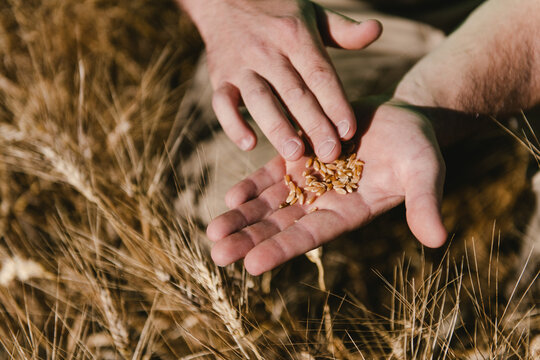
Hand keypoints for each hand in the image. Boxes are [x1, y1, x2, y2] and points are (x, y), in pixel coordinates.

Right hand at [180, 0, 381, 161]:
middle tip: (331, 154)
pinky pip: (222, 102)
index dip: (335, 103)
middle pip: (294, 92)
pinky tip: (248, 144)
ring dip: (277, 127)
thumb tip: (377, 30)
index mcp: (295, 36)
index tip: (349, 131)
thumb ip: (344, 30)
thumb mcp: (313, 15)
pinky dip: (232, 124)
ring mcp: (241, 65)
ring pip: (260, 99)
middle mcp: (268, 50)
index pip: (320, 74)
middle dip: (314, 125)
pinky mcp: (219, 77)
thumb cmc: (279, 13)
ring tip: (295, 153)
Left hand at [206, 102, 447, 274]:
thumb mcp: (425, 171)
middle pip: (281, 225)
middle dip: (250, 240)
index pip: (310, 236)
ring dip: (242, 217)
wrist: (402, 117)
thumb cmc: (418, 147)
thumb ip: (425, 202)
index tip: (252, 266)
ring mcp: (309, 180)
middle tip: (218, 255)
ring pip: (270, 203)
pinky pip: (271, 174)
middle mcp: (324, 202)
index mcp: (349, 212)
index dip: (282, 249)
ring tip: (212, 231)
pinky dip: (252, 186)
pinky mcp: (300, 156)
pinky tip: (230, 198)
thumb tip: (438, 240)